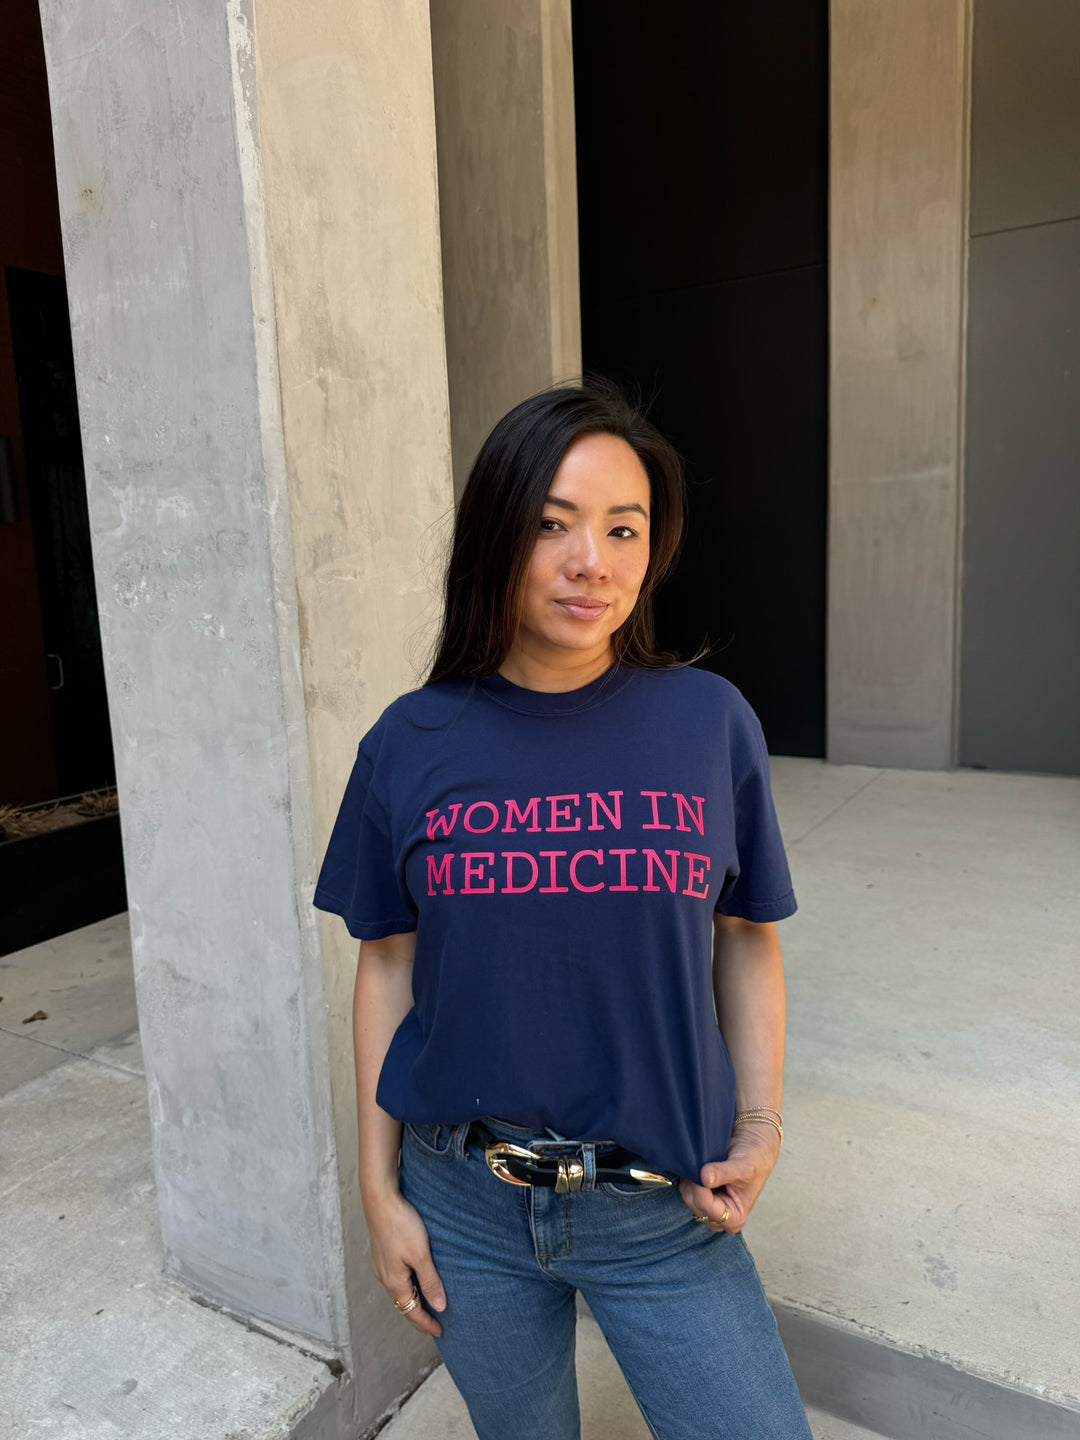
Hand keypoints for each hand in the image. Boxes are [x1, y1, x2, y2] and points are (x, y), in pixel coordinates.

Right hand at [364, 1188, 447, 1336]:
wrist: (380, 1199)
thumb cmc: (401, 1225)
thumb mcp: (421, 1255)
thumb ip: (430, 1281)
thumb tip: (439, 1306)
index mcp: (395, 1282)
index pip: (412, 1312)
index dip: (427, 1324)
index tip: (441, 1332)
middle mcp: (386, 1277)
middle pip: (405, 1305)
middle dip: (420, 1317)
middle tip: (437, 1324)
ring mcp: (384, 1265)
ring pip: (401, 1292)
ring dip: (415, 1301)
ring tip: (430, 1304)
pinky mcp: (385, 1253)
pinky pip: (398, 1279)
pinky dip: (410, 1287)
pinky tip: (418, 1280)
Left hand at [678, 1123, 780, 1233]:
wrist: (753, 1150)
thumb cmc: (754, 1162)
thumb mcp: (743, 1167)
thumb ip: (723, 1173)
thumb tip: (704, 1178)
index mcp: (734, 1218)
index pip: (706, 1207)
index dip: (700, 1188)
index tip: (703, 1170)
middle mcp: (720, 1218)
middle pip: (694, 1204)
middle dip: (695, 1183)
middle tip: (704, 1164)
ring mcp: (709, 1208)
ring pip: (688, 1196)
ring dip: (691, 1178)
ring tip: (705, 1165)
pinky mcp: (701, 1197)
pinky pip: (686, 1187)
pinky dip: (689, 1176)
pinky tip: (700, 1167)